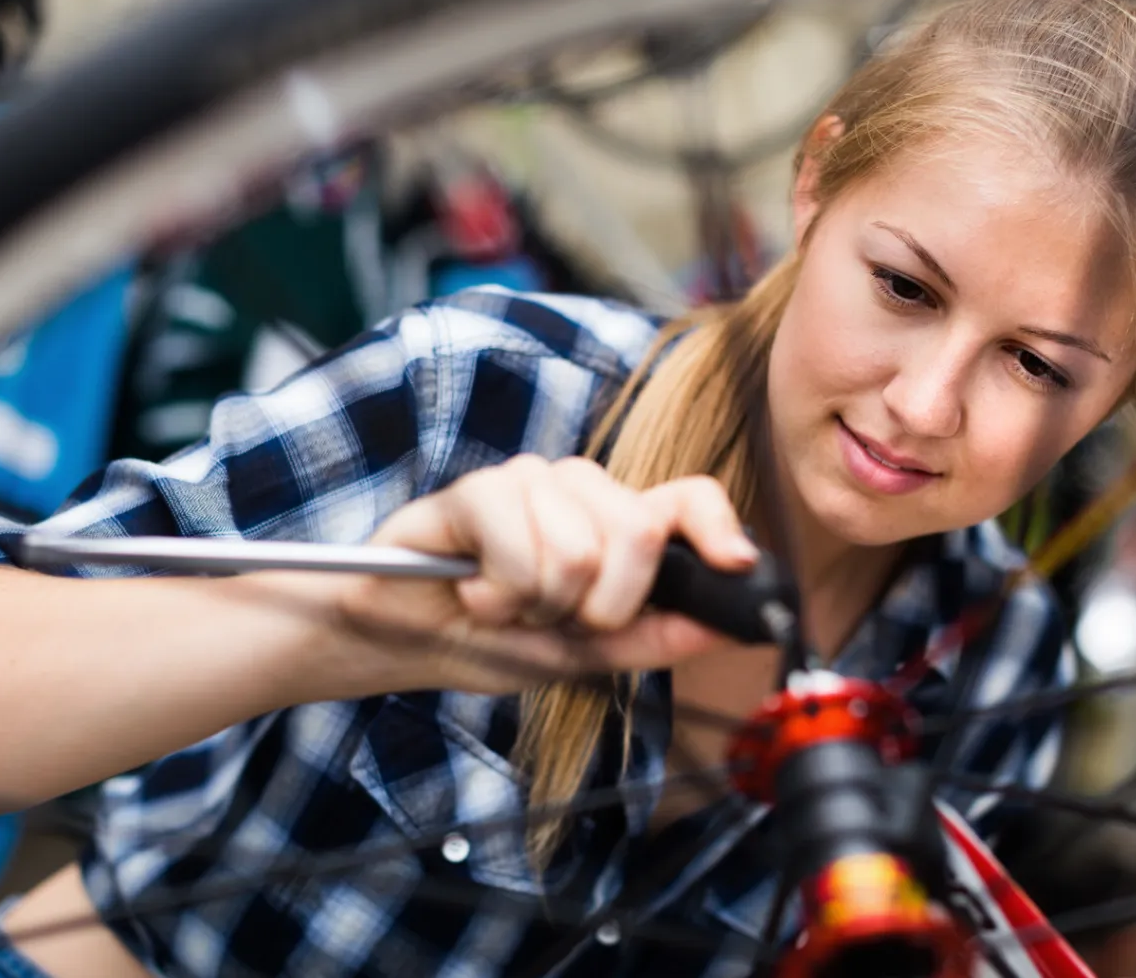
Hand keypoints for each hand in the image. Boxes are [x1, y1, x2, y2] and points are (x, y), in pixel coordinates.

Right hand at [316, 455, 758, 697]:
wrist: (399, 641)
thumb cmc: (489, 639)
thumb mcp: (585, 654)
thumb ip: (655, 636)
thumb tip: (728, 624)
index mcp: (615, 525)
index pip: (687, 500)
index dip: (718, 527)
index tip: (736, 563)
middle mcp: (581, 491)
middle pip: (640, 533)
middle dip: (601, 605)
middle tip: (553, 617)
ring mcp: (531, 482)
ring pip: (580, 551)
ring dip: (537, 604)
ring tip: (504, 604)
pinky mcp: (480, 489)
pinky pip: (522, 550)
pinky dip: (498, 594)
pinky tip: (474, 591)